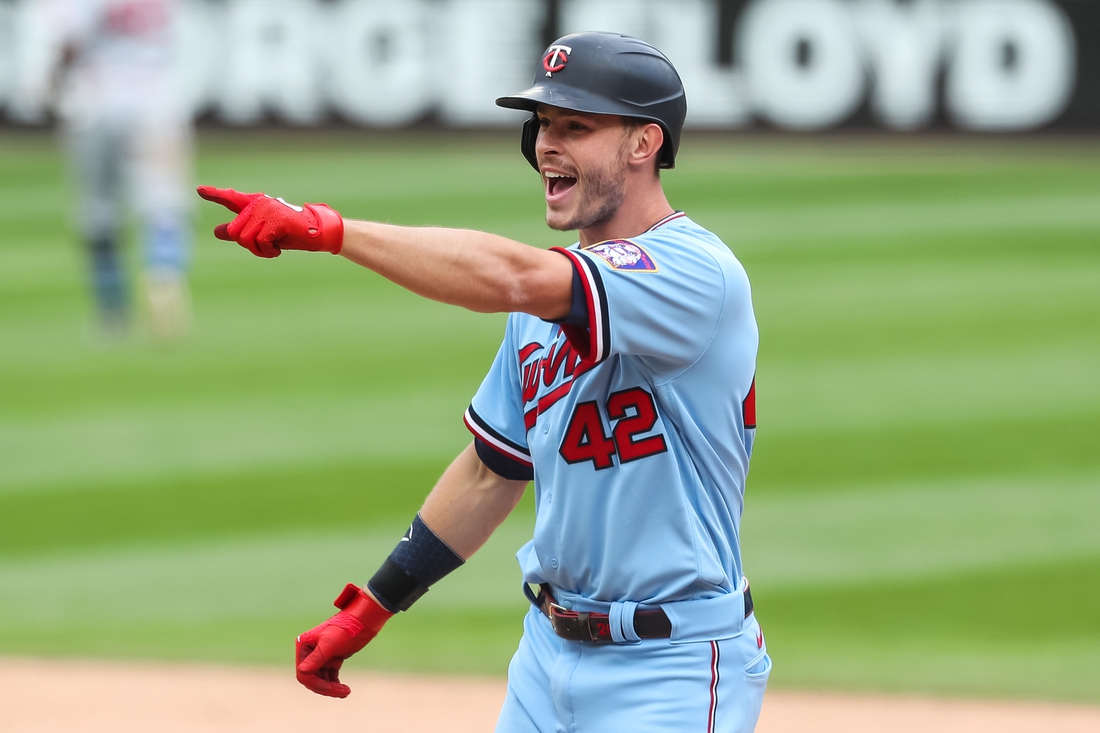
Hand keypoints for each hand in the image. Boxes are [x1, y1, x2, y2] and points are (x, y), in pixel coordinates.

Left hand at [197, 186, 344, 257]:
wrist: (316, 234)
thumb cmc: (290, 234)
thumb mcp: (262, 233)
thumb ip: (241, 231)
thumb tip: (217, 231)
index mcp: (255, 205)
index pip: (231, 199)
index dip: (215, 195)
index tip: (200, 190)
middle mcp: (259, 204)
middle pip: (235, 231)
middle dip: (248, 244)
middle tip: (266, 246)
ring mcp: (267, 211)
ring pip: (245, 239)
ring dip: (259, 250)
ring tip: (273, 247)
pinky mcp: (275, 220)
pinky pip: (260, 242)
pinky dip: (268, 251)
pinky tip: (278, 248)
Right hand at [294, 584, 393, 697]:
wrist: (365, 620)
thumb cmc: (347, 628)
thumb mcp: (331, 643)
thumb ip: (317, 657)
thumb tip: (302, 672)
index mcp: (304, 646)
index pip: (303, 673)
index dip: (315, 683)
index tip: (330, 688)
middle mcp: (310, 652)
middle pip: (312, 679)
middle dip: (325, 688)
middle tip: (343, 692)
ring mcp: (321, 656)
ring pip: (321, 680)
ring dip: (332, 688)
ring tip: (346, 691)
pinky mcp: (331, 659)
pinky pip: (329, 677)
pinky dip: (335, 684)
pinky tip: (345, 689)